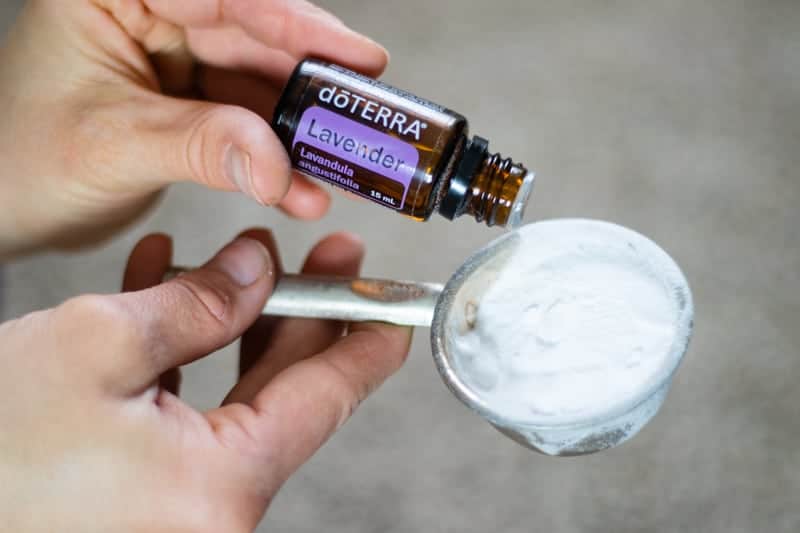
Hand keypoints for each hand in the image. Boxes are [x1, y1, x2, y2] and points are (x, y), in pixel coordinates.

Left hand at [0, 1, 388, 257]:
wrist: (6, 211)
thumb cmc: (20, 161)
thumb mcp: (113, 145)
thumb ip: (201, 146)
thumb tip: (277, 163)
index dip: (293, 21)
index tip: (353, 55)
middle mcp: (147, 13)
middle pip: (251, 34)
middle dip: (308, 86)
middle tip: (361, 116)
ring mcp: (171, 56)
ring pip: (257, 80)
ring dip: (298, 132)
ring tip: (335, 170)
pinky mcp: (188, 98)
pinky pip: (248, 118)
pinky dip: (276, 156)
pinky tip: (300, 186)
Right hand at [0, 230, 410, 531]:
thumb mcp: (99, 346)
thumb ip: (199, 303)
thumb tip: (256, 270)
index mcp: (222, 486)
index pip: (330, 397)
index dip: (369, 339)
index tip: (399, 306)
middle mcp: (211, 508)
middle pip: (287, 392)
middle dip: (303, 311)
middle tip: (328, 254)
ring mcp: (175, 502)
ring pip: (235, 394)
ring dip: (237, 320)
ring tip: (244, 258)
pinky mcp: (139, 488)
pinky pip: (184, 409)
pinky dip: (181, 350)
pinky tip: (166, 287)